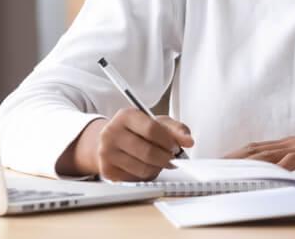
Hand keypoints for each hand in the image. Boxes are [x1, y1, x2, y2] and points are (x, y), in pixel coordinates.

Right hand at [59, 108, 193, 180]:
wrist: (108, 141)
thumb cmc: (136, 131)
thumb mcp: (156, 123)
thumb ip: (175, 129)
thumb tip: (188, 141)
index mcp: (125, 116)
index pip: (151, 129)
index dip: (168, 141)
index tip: (177, 147)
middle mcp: (112, 133)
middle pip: (148, 152)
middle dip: (166, 158)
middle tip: (172, 159)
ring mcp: (106, 153)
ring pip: (142, 168)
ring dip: (157, 168)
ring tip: (159, 162)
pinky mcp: (107, 171)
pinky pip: (135, 179)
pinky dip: (146, 175)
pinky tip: (145, 167)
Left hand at [223, 124, 294, 171]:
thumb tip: (283, 174)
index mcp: (291, 144)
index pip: (257, 148)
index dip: (237, 154)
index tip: (218, 162)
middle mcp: (292, 143)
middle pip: (255, 149)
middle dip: (232, 158)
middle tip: (211, 167)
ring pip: (267, 154)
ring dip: (245, 162)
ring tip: (226, 171)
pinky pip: (289, 162)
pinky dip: (274, 168)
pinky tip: (262, 175)